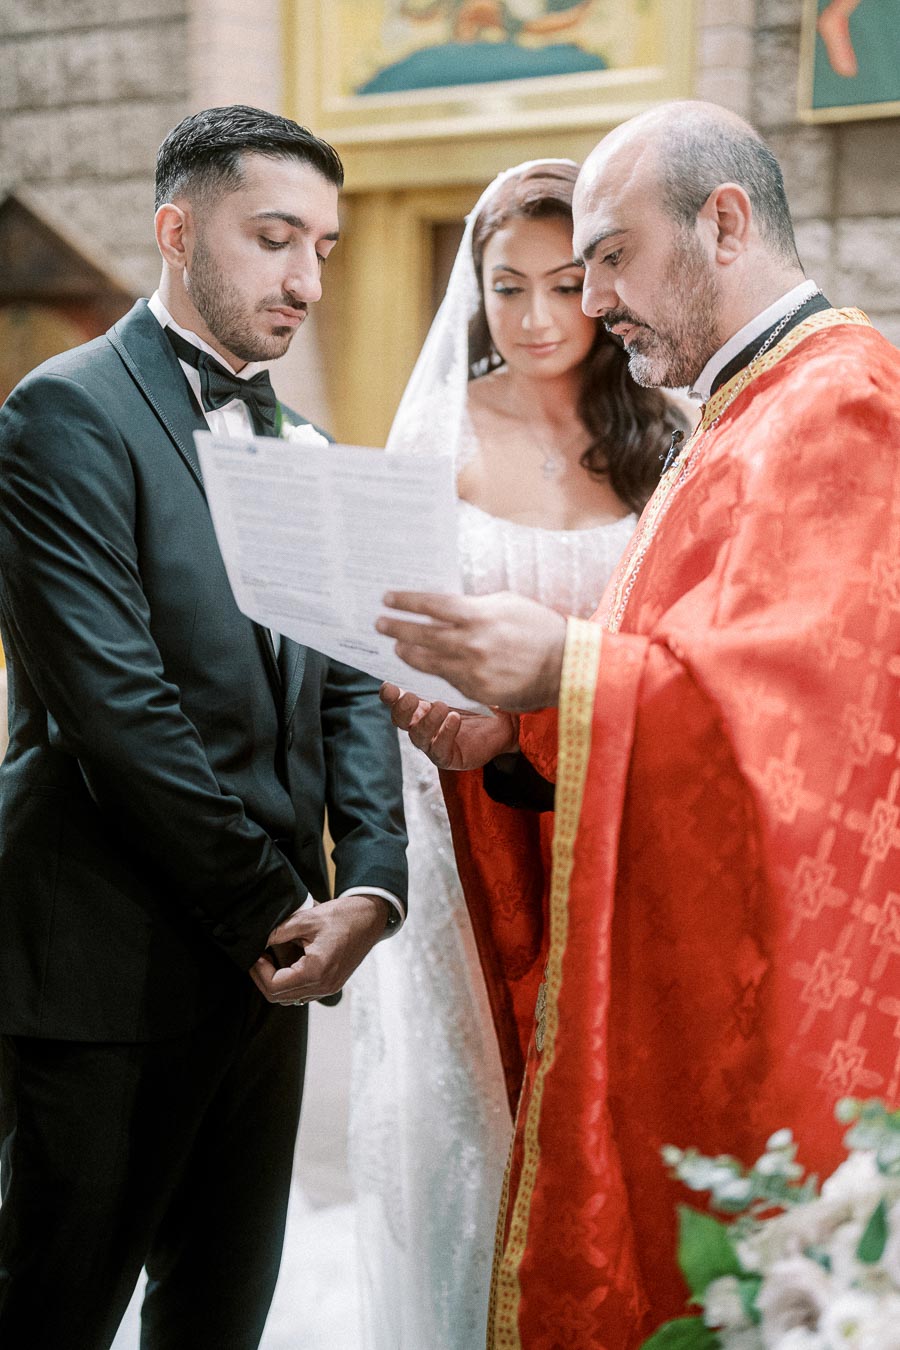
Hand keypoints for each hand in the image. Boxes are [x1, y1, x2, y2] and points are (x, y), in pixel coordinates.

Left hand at [250, 892, 389, 1005]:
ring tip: (271, 958)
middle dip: (263, 978)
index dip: (258, 971)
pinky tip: (287, 962)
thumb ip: (279, 932)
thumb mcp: (306, 919)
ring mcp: (328, 988)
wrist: (370, 917)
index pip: (274, 986)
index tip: (255, 954)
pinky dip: (290, 982)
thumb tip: (258, 941)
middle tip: (258, 956)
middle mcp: (323, 986)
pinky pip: (302, 992)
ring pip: (289, 998)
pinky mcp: (331, 985)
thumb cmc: (343, 916)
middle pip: (279, 997)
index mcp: (316, 971)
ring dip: (275, 982)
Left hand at [376, 590, 566, 710]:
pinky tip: (425, 665)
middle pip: (422, 634)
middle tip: (380, 623)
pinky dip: (434, 671)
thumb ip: (475, 606)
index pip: (431, 605)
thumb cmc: (540, 629)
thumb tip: (448, 608)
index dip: (406, 602)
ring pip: (429, 661)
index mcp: (478, 615)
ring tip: (397, 647)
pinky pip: (449, 679)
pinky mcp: (477, 690)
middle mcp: (471, 642)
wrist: (566, 666)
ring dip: (409, 653)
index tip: (388, 598)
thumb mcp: (508, 604)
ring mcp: (472, 669)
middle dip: (397, 627)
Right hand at [380, 683, 518, 769]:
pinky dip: (445, 733)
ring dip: (427, 721)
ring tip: (442, 706)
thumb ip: (441, 670)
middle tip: (411, 697)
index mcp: (419, 702)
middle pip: (399, 719)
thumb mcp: (460, 679)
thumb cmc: (479, 696)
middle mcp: (420, 722)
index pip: (395, 699)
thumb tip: (429, 645)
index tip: (389, 686)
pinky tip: (454, 719)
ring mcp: (431, 741)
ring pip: (418, 736)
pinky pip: (439, 749)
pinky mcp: (446, 756)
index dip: (389, 694)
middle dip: (402, 708)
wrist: (505, 720)